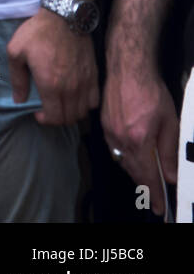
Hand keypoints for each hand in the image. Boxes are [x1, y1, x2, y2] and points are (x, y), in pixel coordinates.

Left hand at [6, 9, 99, 124]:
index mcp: (51, 84)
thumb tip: (19, 100)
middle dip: (57, 119)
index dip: (46, 120)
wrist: (64, 17)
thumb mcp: (16, 52)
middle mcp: (71, 88)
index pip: (55, 117)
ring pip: (83, 111)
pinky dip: (86, 104)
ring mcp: (85, 82)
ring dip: (72, 113)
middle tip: (48, 110)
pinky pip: (95, 100)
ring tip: (61, 105)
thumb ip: (17, 79)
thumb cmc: (37, 33)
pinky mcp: (94, 75)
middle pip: (70, 118)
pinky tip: (76, 97)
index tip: (38, 114)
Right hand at [101, 61, 178, 215]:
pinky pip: (114, 149)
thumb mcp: (169, 122)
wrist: (128, 69)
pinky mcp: (104, 124)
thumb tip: (170, 172)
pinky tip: (132, 154)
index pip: (148, 175)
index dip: (155, 193)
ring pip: (122, 161)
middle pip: (133, 171)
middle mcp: (121, 138)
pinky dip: (124, 157)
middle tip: (154, 193)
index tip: (159, 204)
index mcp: (139, 139)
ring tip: (145, 175)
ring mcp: (110, 131)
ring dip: (134, 171)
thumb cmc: (148, 90)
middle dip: (145, 184)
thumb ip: (169, 150)